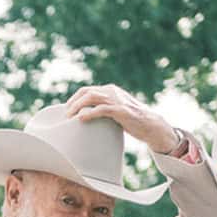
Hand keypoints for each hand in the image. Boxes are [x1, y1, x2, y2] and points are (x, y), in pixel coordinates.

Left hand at [63, 84, 179, 153]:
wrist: (151, 125)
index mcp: (110, 90)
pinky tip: (81, 119)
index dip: (74, 99)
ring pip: (91, 97)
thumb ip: (103, 109)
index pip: (86, 90)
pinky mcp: (121, 110)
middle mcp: (112, 92)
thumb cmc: (132, 120)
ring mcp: (117, 100)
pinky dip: (89, 113)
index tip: (67, 110)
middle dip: (73, 102)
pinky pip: (101, 109)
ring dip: (77, 106)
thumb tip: (85, 117)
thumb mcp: (115, 111)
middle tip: (65, 115)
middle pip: (86, 92)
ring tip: (69, 117)